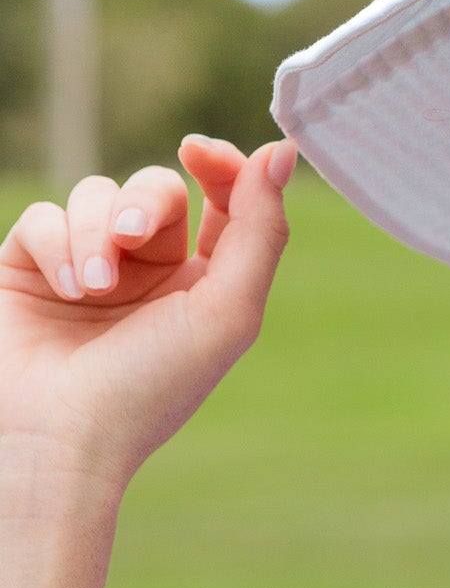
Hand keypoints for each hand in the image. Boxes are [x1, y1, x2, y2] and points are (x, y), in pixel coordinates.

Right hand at [0, 135, 294, 500]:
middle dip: (147, 203)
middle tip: (136, 241)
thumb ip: (260, 231)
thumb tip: (282, 151)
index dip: (220, 165)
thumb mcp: (228, 312)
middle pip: (156, 190)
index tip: (199, 152)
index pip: (222, 200)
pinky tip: (65, 290)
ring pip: (97, 196)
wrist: (58, 435)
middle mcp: (148, 275)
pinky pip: (43, 217)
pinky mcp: (30, 269)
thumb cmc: (150, 387)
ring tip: (93, 288)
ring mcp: (87, 269)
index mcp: (204, 286)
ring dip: (96, 232)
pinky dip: (55, 246)